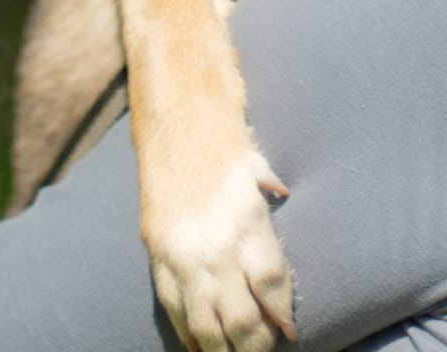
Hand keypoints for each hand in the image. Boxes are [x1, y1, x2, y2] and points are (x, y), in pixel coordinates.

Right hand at [143, 143, 296, 351]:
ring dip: (223, 350)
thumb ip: (271, 201)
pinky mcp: (157, 254)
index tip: (290, 333)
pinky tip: (199, 346)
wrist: (174, 119)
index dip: (282, 316)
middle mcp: (216, 246)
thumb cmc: (223, 141)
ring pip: (206, 324)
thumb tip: (284, 220)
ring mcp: (182, 255)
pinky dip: (187, 332)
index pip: (272, 286)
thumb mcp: (258, 168)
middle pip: (241, 318)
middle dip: (256, 345)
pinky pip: (173, 307)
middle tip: (265, 351)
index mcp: (247, 222)